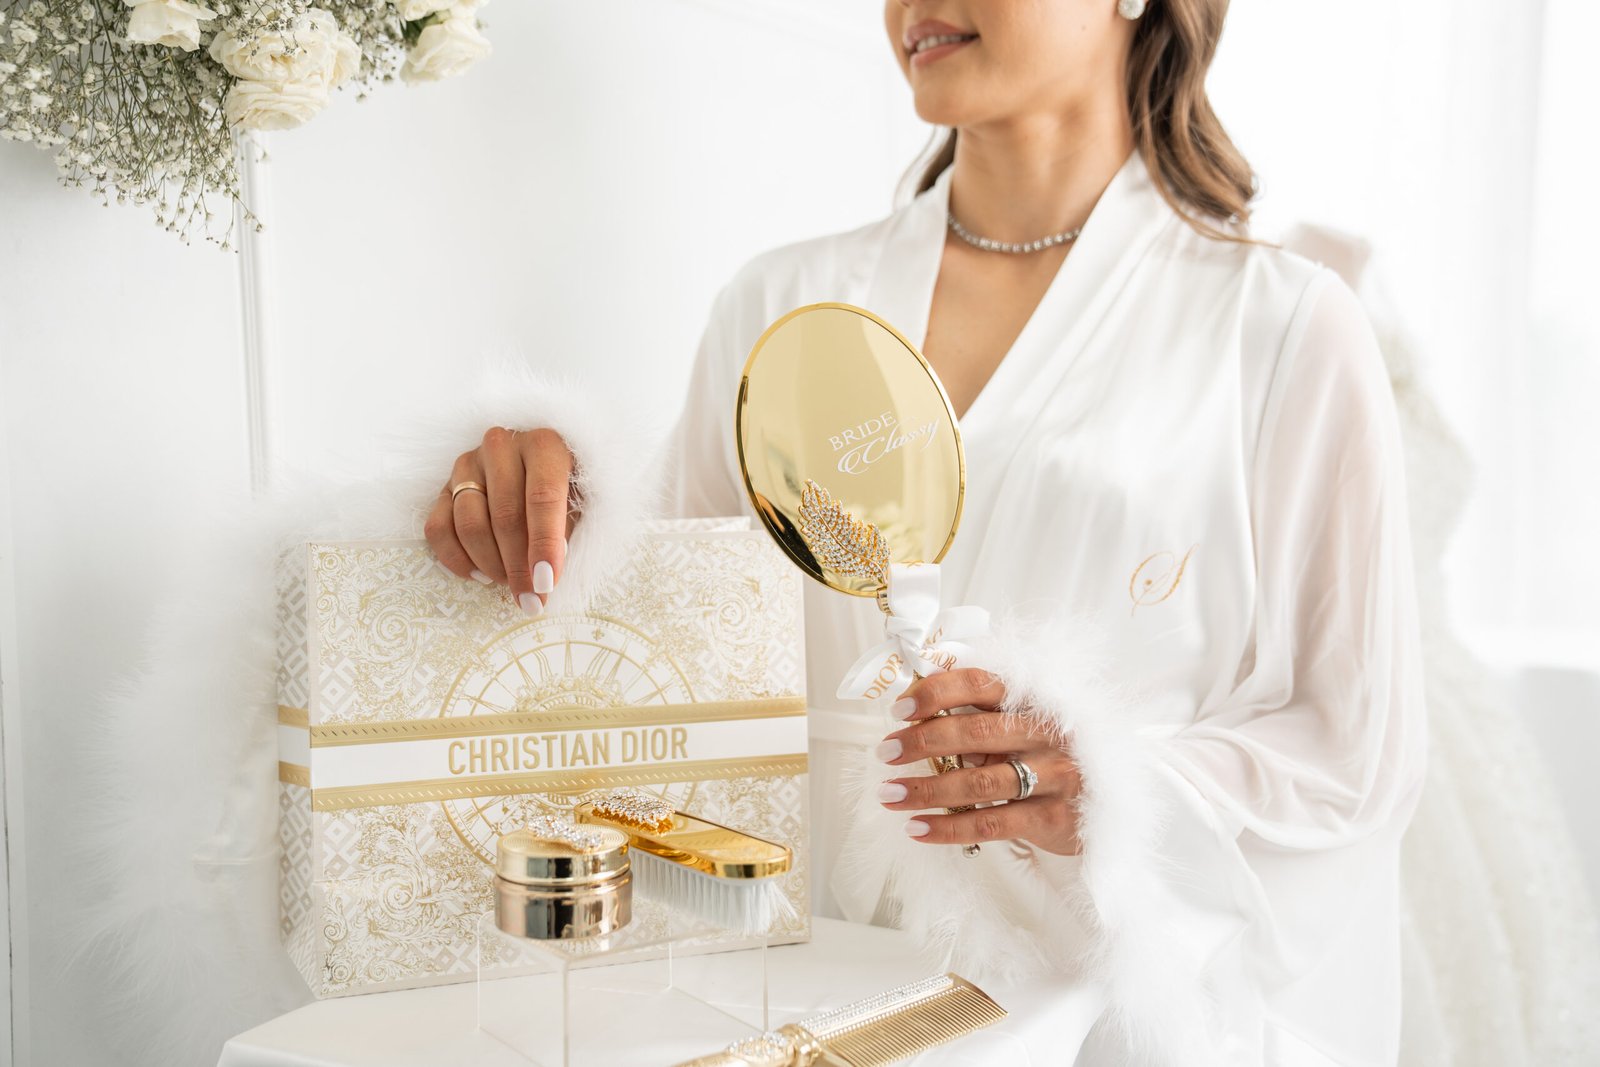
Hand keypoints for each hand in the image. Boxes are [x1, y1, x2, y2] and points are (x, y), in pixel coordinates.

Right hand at [423, 426, 578, 614]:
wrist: (537, 467)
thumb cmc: (567, 488)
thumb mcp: (580, 503)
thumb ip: (566, 532)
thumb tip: (543, 573)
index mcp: (544, 445)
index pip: (542, 497)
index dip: (544, 544)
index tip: (546, 582)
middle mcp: (501, 447)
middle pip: (504, 515)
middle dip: (518, 566)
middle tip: (531, 598)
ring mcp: (467, 465)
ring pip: (469, 524)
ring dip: (490, 564)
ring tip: (510, 583)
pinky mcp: (443, 486)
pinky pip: (438, 529)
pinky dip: (456, 559)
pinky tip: (480, 575)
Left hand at [875, 668, 1082, 854]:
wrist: (1110, 806)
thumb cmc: (1050, 759)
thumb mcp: (1024, 729)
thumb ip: (981, 721)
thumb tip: (914, 721)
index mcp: (1035, 701)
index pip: (982, 684)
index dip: (937, 692)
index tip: (899, 708)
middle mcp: (1046, 734)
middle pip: (976, 731)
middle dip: (922, 741)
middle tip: (885, 752)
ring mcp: (1054, 775)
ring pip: (979, 781)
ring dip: (926, 788)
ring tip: (889, 794)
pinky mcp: (1053, 817)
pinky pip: (992, 823)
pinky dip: (949, 827)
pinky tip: (917, 829)